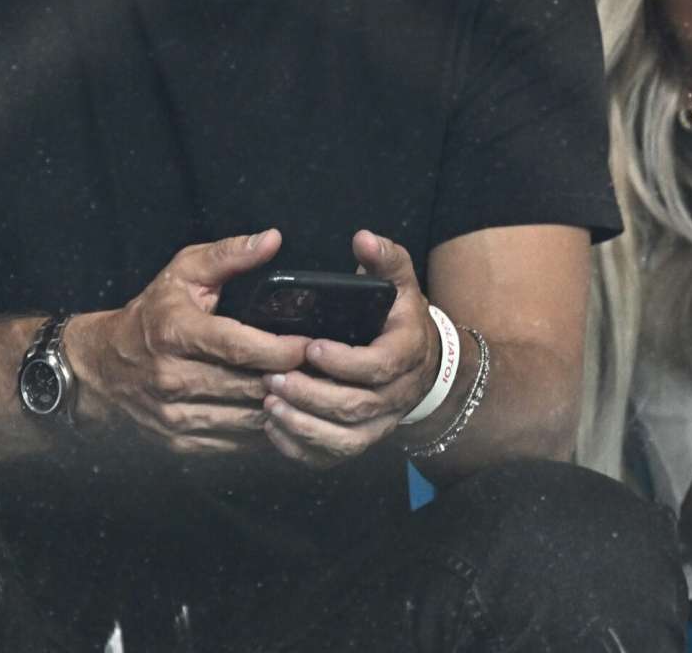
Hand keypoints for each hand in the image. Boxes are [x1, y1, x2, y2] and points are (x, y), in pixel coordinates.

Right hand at [67, 230, 311, 454]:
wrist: (102, 366)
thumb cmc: (152, 313)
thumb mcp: (184, 272)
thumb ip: (229, 255)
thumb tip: (273, 239)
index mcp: (175, 332)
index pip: (238, 346)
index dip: (281, 349)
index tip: (311, 344)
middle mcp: (172, 378)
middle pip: (246, 385)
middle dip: (290, 378)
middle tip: (323, 370)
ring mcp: (174, 414)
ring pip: (245, 417)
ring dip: (281, 406)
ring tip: (309, 390)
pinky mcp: (179, 440)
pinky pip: (234, 440)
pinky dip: (261, 428)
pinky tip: (281, 410)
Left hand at [258, 231, 437, 468]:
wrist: (422, 364)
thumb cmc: (398, 316)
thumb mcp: (399, 282)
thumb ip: (384, 258)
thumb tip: (363, 237)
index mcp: (405, 354)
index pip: (378, 366)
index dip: (345, 362)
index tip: (310, 347)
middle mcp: (396, 396)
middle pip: (355, 407)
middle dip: (312, 395)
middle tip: (272, 378)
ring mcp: (379, 424)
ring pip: (344, 438)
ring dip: (303, 424)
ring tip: (269, 402)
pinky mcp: (360, 441)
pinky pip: (332, 455)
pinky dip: (301, 447)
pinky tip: (274, 426)